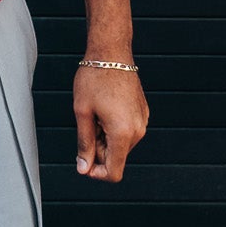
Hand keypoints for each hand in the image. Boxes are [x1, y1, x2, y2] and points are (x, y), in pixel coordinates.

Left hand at [73, 64, 148, 181]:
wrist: (112, 52)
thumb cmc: (94, 79)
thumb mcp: (82, 113)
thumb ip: (84, 144)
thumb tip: (83, 168)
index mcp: (123, 133)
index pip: (114, 172)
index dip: (97, 173)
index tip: (84, 162)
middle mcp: (138, 130)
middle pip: (116, 158)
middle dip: (99, 150)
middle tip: (87, 124)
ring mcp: (142, 121)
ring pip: (121, 145)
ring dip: (105, 138)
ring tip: (96, 114)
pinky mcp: (142, 113)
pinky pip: (127, 131)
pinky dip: (113, 128)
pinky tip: (105, 109)